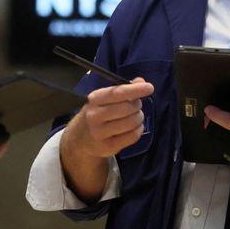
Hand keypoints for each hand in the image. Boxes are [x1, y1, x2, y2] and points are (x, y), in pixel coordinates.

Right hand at [58, 78, 153, 202]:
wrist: (80, 138)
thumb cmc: (97, 113)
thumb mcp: (105, 98)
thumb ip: (123, 89)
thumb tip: (141, 81)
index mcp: (95, 99)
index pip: (118, 92)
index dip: (135, 90)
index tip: (149, 87)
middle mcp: (95, 115)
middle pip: (127, 108)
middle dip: (137, 105)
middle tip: (136, 106)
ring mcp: (100, 133)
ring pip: (131, 122)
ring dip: (139, 118)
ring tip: (136, 117)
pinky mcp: (108, 147)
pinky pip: (132, 136)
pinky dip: (139, 130)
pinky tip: (135, 128)